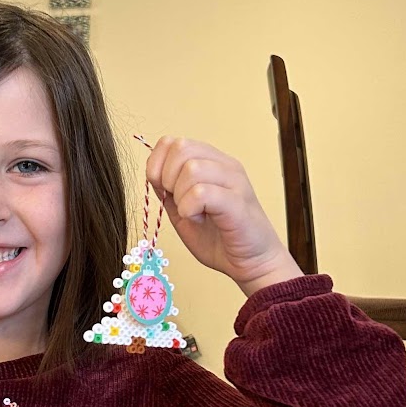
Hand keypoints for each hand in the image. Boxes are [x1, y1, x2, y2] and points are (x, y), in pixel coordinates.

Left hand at [143, 136, 303, 295]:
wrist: (252, 264)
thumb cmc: (221, 239)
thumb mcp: (184, 211)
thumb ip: (169, 192)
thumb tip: (153, 175)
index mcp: (211, 163)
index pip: (172, 142)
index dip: (157, 165)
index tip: (164, 190)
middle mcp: (225, 166)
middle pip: (181, 148)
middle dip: (167, 178)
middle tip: (178, 202)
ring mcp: (234, 181)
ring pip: (191, 168)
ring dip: (181, 196)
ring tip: (192, 214)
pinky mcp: (237, 202)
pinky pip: (202, 192)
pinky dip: (190, 209)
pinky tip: (199, 220)